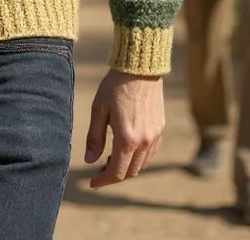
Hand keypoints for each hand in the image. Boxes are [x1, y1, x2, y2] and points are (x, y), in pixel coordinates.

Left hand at [84, 69, 163, 186]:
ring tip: (110, 159)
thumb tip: (89, 161)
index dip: (103, 181)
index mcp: (127, 138)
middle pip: (130, 172)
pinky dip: (138, 158)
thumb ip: (94, 138)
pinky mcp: (160, 129)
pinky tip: (127, 149)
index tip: (92, 183)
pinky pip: (151, 153)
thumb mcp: (98, 110)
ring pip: (142, 165)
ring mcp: (155, 136)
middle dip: (113, 176)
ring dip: (127, 168)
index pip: (116, 172)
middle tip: (99, 170)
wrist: (139, 67)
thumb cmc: (115, 86)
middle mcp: (144, 142)